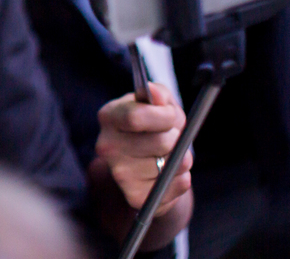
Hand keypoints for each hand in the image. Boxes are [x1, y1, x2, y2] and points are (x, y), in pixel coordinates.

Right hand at [95, 82, 191, 215]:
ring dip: (182, 158)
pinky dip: (181, 178)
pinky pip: (177, 185)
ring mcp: (119, 173)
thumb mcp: (156, 103)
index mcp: (108, 116)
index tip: (171, 115)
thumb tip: (156, 94)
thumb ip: (159, 94)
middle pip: (161, 142)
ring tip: (169, 155)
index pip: (136, 117)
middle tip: (170, 137)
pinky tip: (169, 172)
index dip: (164, 116)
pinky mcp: (135, 196)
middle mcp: (107, 146)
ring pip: (172, 164)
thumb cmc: (152, 127)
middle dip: (176, 137)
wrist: (143, 164)